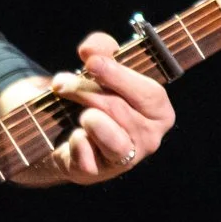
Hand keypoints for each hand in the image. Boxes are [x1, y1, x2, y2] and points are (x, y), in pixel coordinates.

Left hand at [0, 31, 174, 185]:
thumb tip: (91, 50)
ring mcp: (124, 160)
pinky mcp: (96, 173)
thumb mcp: (100, 66)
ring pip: (109, 134)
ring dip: (86, 116)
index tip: (90, 62)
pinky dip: (76, 141)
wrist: (61, 132)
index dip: (119, 76)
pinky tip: (74, 135)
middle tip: (61, 83)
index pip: (149, 94)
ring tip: (76, 110)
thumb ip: (101, 49)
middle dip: (86, 91)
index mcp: (159, 112)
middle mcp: (149, 139)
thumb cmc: (92, 97)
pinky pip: (86, 154)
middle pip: (120, 110)